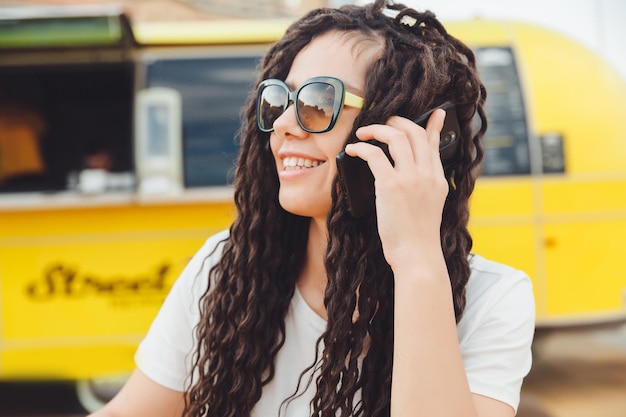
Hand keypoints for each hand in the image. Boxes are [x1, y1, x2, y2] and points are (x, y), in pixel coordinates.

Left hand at [344, 109, 448, 268]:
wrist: (417, 255)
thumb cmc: (417, 237)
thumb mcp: (430, 207)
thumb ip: (425, 187)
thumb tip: (411, 177)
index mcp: (438, 180)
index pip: (434, 144)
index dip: (434, 126)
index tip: (436, 114)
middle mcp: (427, 174)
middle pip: (415, 133)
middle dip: (397, 122)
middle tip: (384, 122)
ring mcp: (411, 178)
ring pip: (396, 137)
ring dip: (377, 130)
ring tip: (363, 133)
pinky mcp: (391, 186)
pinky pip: (375, 155)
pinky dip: (361, 148)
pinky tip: (353, 150)